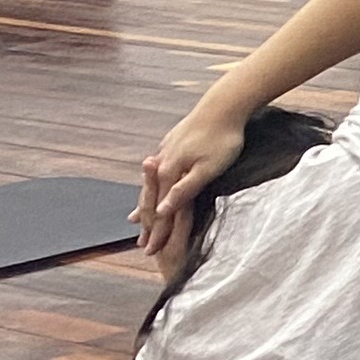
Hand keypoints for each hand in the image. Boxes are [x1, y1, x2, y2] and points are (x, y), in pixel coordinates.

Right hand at [135, 106, 243, 262]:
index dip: (157, 233)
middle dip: (147, 226)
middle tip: (143, 246)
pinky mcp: (171, 146)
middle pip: (151, 201)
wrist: (222, 106)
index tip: (150, 252)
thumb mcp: (207, 170)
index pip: (160, 212)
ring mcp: (165, 154)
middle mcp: (162, 164)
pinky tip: (152, 187)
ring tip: (136, 221)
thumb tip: (162, 211)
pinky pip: (157, 173)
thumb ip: (184, 190)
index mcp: (170, 174)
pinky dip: (151, 187)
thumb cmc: (222, 139)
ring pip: (151, 187)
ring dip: (144, 207)